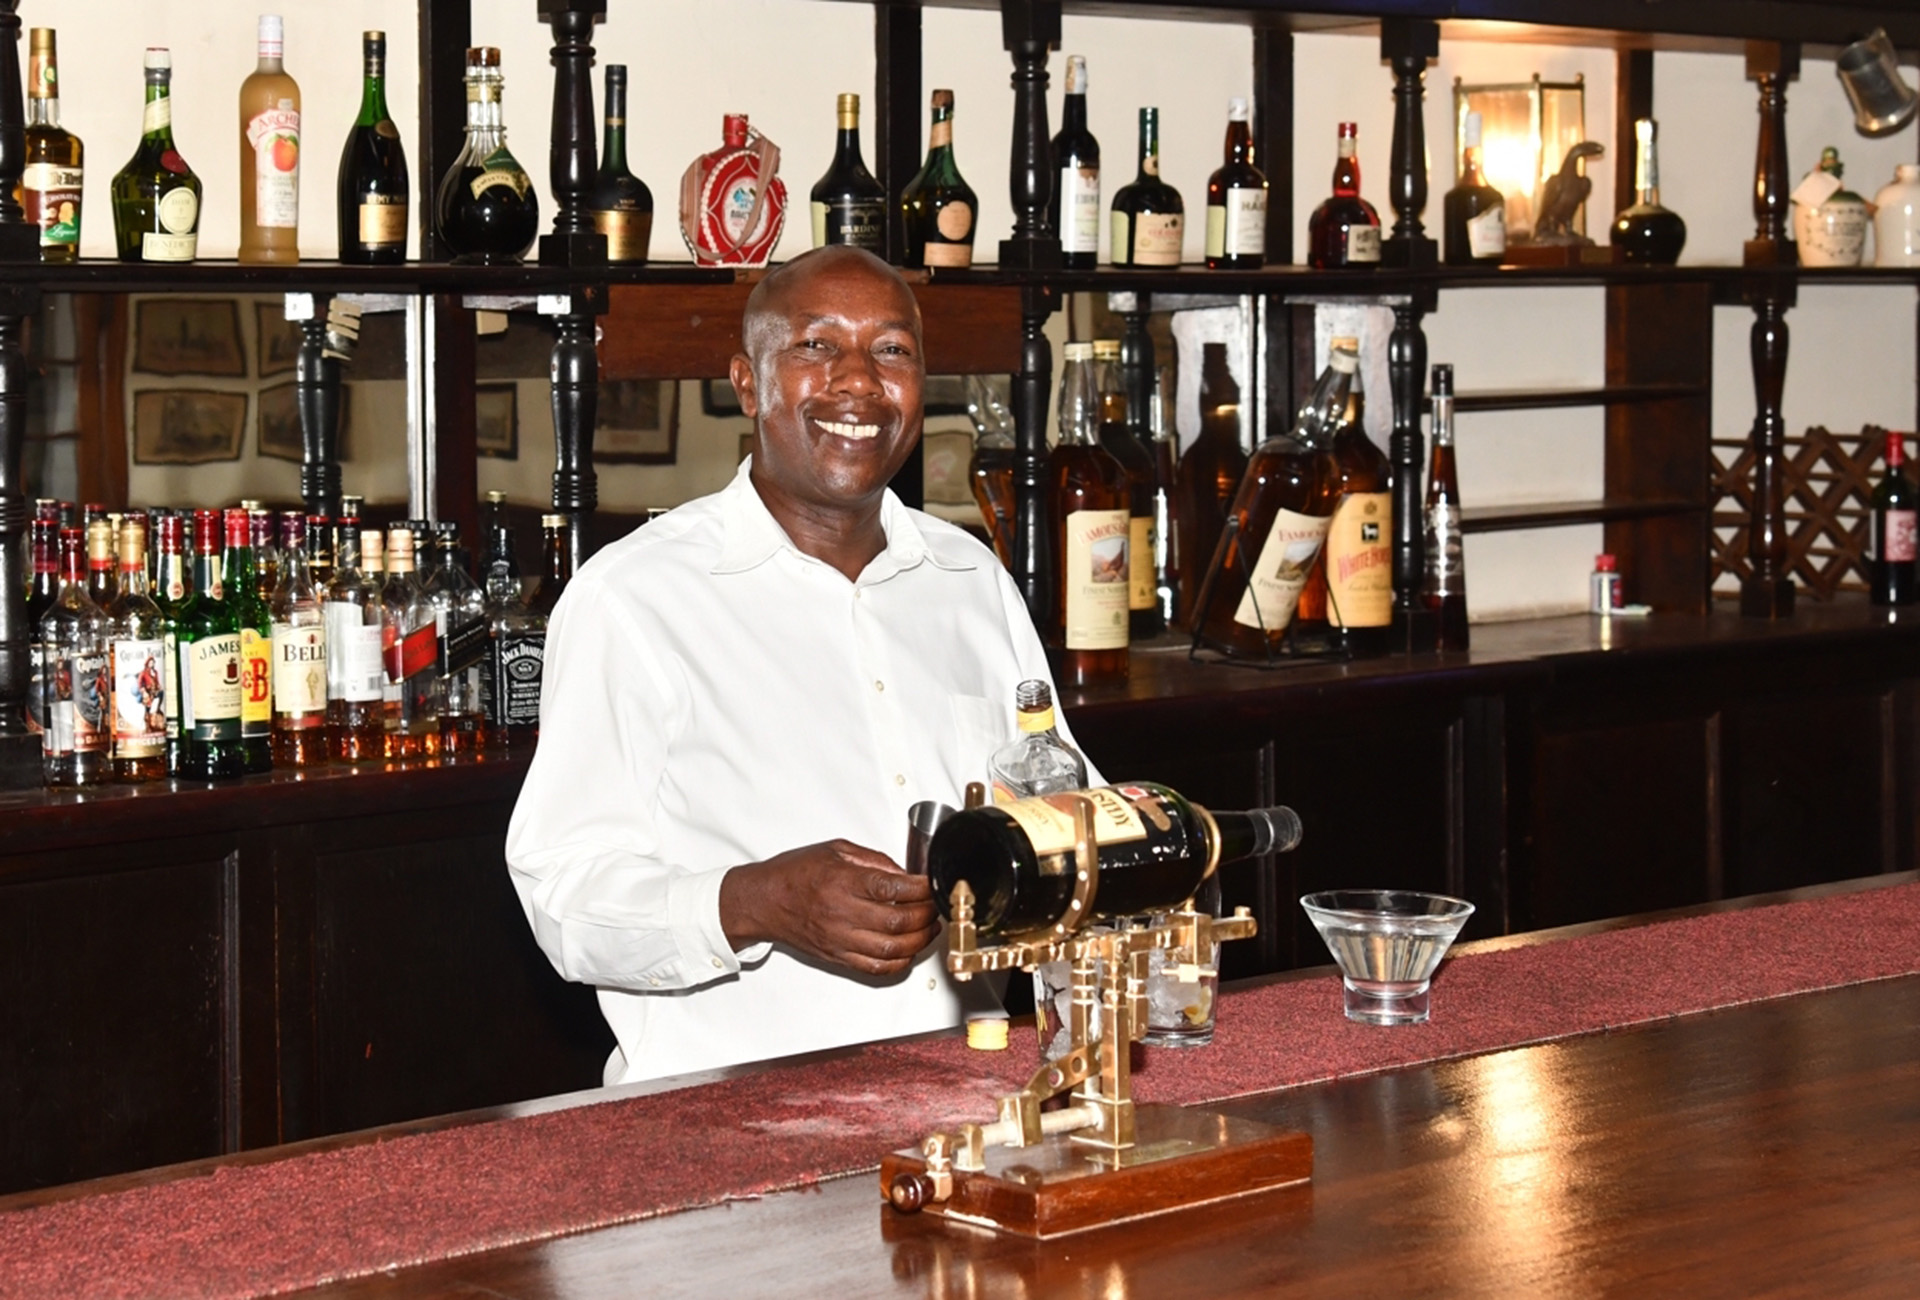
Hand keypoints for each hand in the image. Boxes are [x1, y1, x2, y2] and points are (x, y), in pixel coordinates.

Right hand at [719, 840, 938, 976]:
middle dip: (926, 915)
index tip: (932, 884)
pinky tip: (908, 951)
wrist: (763, 901)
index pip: (892, 888)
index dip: (921, 888)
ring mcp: (839, 939)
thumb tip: (905, 874)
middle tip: (934, 907)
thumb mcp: (835, 850)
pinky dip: (899, 963)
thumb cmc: (794, 874)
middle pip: (898, 921)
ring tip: (928, 928)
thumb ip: (874, 861)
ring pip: (891, 950)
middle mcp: (841, 913)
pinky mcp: (837, 956)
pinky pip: (875, 968)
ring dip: (919, 941)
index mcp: (842, 881)